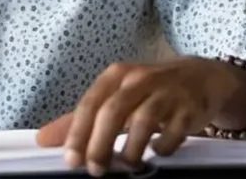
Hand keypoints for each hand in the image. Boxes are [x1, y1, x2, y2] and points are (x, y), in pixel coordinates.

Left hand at [36, 57, 245, 174]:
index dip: (77, 133)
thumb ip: (82, 118)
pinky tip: (157, 153)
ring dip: (131, 149)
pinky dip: (162, 147)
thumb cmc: (150, 89)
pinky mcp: (189, 107)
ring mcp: (166, 92)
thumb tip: (44, 139)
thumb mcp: (115, 96)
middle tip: (95, 170)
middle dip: (100, 144)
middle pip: (113, 112)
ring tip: (127, 165)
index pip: (90, 103)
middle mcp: (139, 79)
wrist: (201, 77)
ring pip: (143, 121)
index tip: (70, 160)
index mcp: (116, 76)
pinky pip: (173, 131)